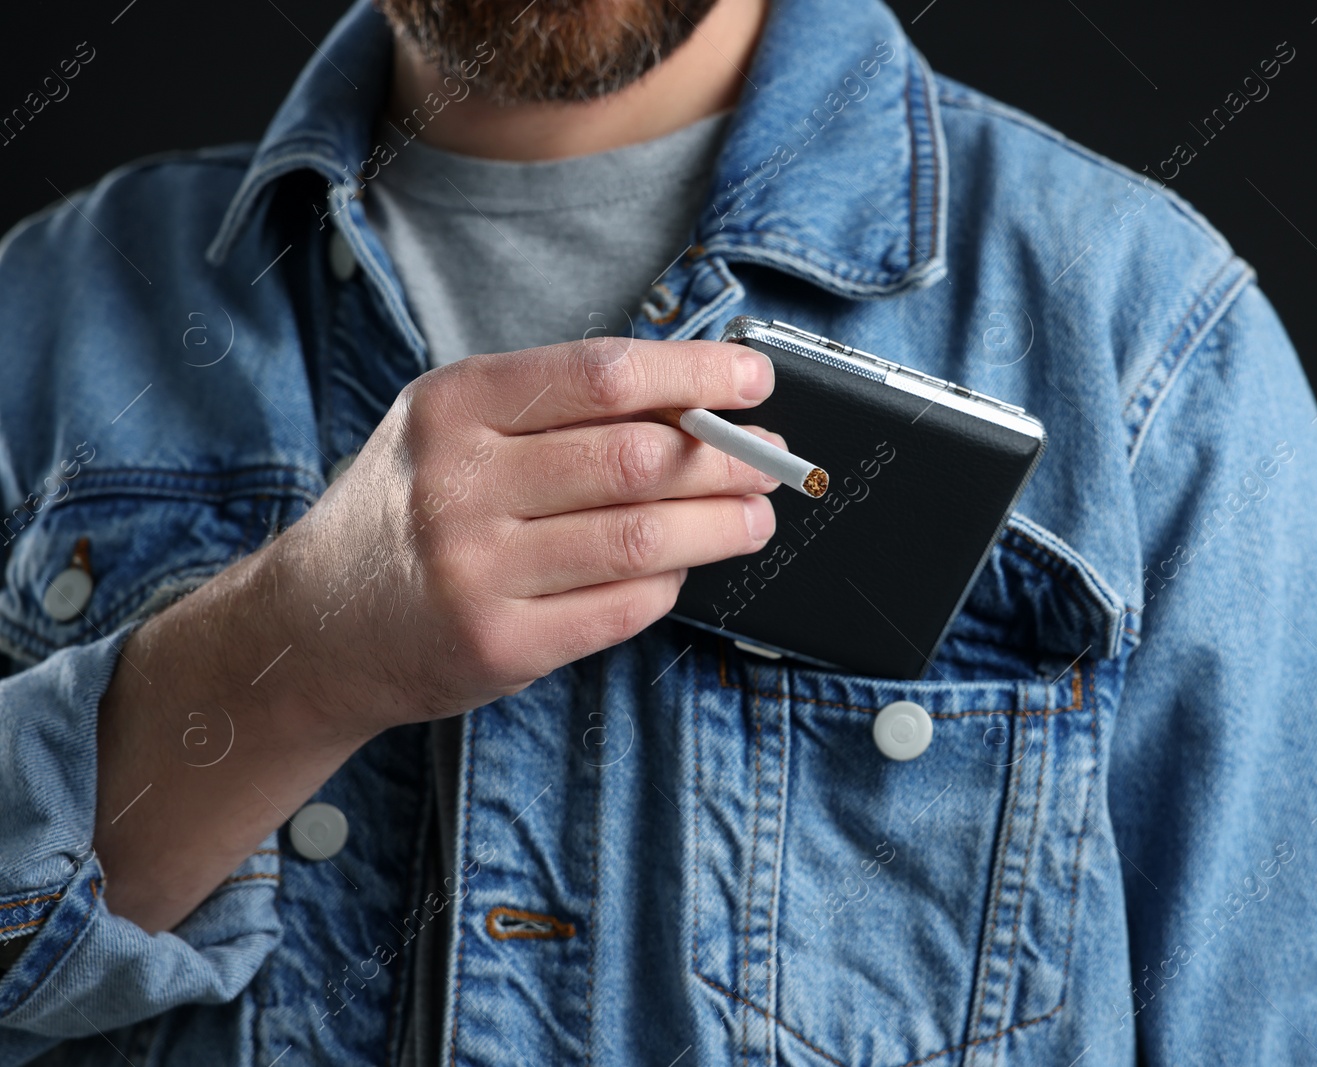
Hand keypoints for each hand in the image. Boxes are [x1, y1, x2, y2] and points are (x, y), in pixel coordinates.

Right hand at [263, 336, 781, 739]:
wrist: (315, 626)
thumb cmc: (409, 511)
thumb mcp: (454, 430)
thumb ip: (555, 408)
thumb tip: (694, 397)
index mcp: (455, 406)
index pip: (602, 374)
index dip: (695, 372)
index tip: (753, 377)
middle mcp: (459, 483)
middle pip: (636, 458)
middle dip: (726, 456)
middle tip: (771, 458)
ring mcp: (476, 570)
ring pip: (642, 538)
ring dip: (721, 525)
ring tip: (755, 515)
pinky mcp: (498, 644)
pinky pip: (621, 608)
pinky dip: (670, 585)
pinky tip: (686, 569)